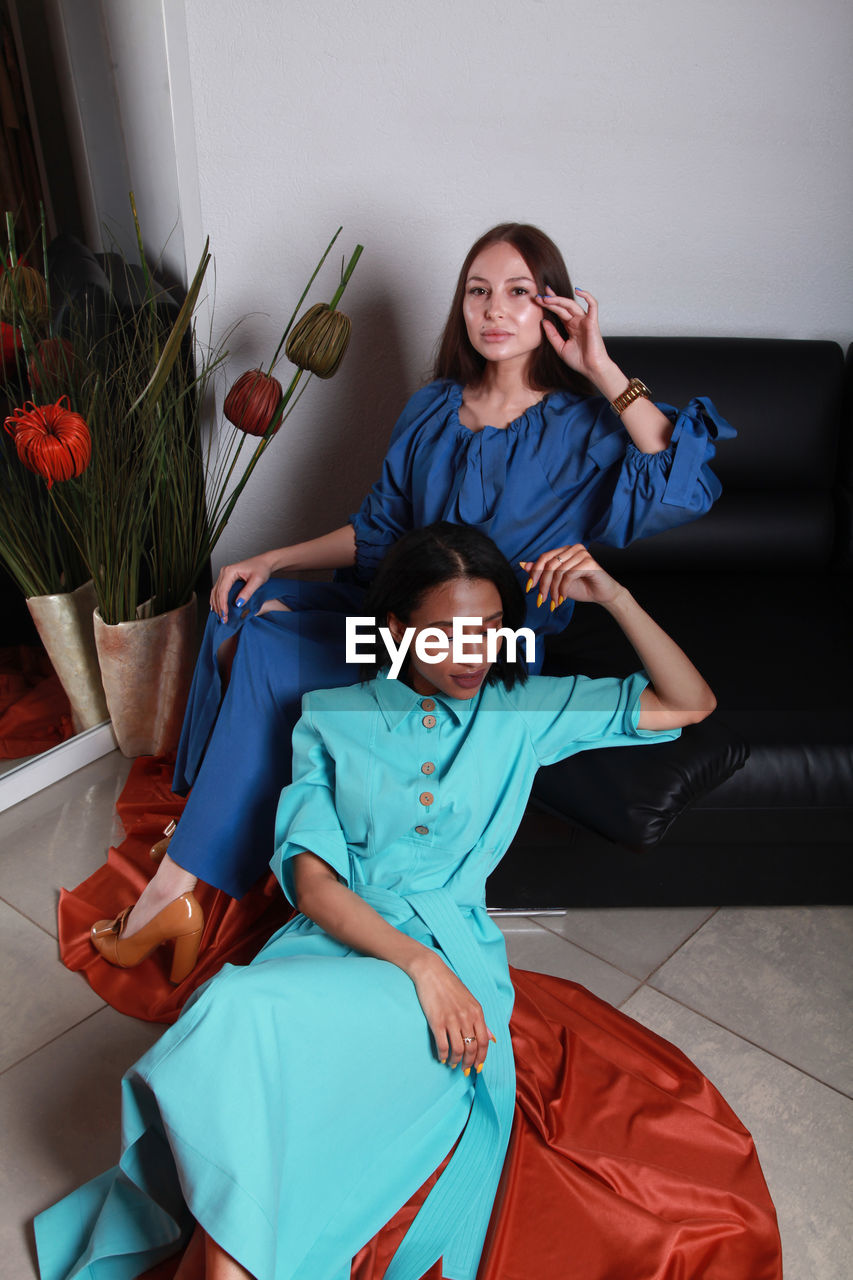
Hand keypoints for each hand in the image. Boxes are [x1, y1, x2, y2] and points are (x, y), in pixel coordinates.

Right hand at [210, 552, 274, 620]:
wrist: (265, 562)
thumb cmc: (261, 568)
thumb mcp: (257, 581)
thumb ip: (247, 592)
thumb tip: (238, 604)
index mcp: (230, 571)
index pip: (223, 590)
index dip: (223, 604)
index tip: (225, 614)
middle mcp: (224, 572)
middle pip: (217, 592)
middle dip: (219, 607)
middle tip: (223, 619)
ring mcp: (224, 574)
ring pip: (216, 592)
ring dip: (217, 605)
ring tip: (221, 616)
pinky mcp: (226, 578)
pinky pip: (218, 590)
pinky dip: (217, 600)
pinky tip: (218, 607)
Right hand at [408, 951, 495, 1073]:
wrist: (431, 972)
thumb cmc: (450, 985)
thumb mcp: (470, 1001)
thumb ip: (481, 1020)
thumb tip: (493, 1038)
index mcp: (477, 1012)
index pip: (484, 1041)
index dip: (482, 1057)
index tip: (478, 1067)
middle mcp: (467, 1017)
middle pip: (472, 1048)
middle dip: (470, 1063)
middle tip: (465, 1070)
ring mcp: (452, 1020)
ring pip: (459, 1050)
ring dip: (456, 1061)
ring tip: (453, 1064)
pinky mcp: (437, 1021)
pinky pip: (443, 1045)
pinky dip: (443, 1055)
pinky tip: (442, 1057)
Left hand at [520, 544, 623, 611]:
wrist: (603, 594)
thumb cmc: (582, 587)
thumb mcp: (557, 581)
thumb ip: (542, 572)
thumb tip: (524, 565)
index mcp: (565, 550)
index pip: (544, 558)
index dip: (535, 573)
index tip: (529, 588)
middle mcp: (573, 549)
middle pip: (550, 565)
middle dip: (543, 585)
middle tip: (541, 600)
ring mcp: (582, 554)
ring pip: (558, 572)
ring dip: (554, 590)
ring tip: (554, 602)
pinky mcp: (589, 562)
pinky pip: (569, 575)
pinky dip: (563, 589)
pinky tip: (563, 598)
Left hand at [536, 286, 608, 379]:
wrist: (591, 369)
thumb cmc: (579, 360)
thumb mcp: (560, 347)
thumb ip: (552, 334)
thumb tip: (543, 321)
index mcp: (569, 326)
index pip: (558, 311)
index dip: (549, 304)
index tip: (538, 299)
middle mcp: (577, 321)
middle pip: (563, 306)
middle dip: (551, 300)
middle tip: (539, 296)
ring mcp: (585, 320)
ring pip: (572, 304)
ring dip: (559, 300)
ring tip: (547, 298)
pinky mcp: (592, 321)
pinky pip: (593, 305)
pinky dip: (587, 296)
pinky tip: (578, 290)